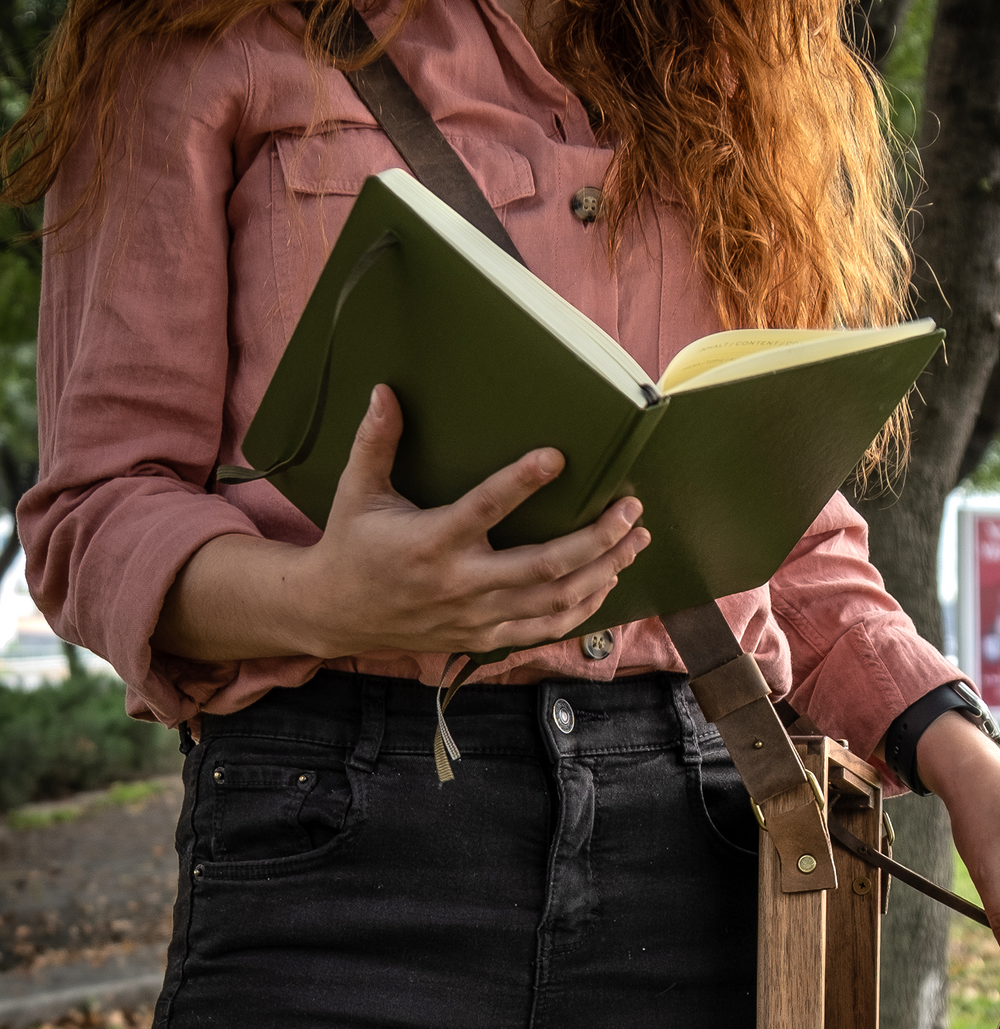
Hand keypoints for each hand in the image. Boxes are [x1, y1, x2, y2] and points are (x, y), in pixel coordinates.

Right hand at [154, 384, 649, 661]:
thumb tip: (385, 390)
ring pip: (555, 600)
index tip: (557, 456)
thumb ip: (375, 442)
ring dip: (603, 570)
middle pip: (544, 567)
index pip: (483, 509)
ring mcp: (477, 617)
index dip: (521, 482)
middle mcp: (460, 583)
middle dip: (596, 539)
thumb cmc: (352, 545)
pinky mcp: (485, 638)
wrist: (335, 614)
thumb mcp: (356, 491)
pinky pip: (546, 628)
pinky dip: (584, 608)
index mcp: (430, 542)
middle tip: (630, 509)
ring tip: (635, 540)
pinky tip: (607, 581)